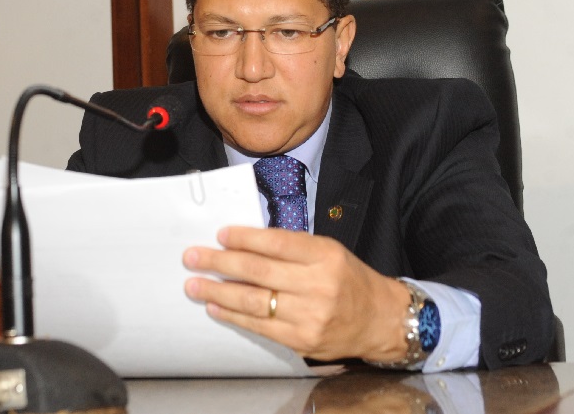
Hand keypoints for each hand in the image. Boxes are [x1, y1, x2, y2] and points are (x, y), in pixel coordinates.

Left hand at [183, 227, 410, 361]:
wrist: (380, 320)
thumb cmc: (350, 281)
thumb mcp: (329, 252)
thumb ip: (292, 248)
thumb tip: (245, 244)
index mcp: (325, 256)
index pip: (276, 243)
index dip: (244, 238)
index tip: (221, 234)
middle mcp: (318, 285)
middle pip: (258, 271)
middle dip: (219, 262)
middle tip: (193, 257)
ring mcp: (309, 315)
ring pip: (252, 300)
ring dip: (217, 291)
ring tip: (194, 284)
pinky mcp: (301, 339)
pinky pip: (259, 326)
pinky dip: (233, 315)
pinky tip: (216, 306)